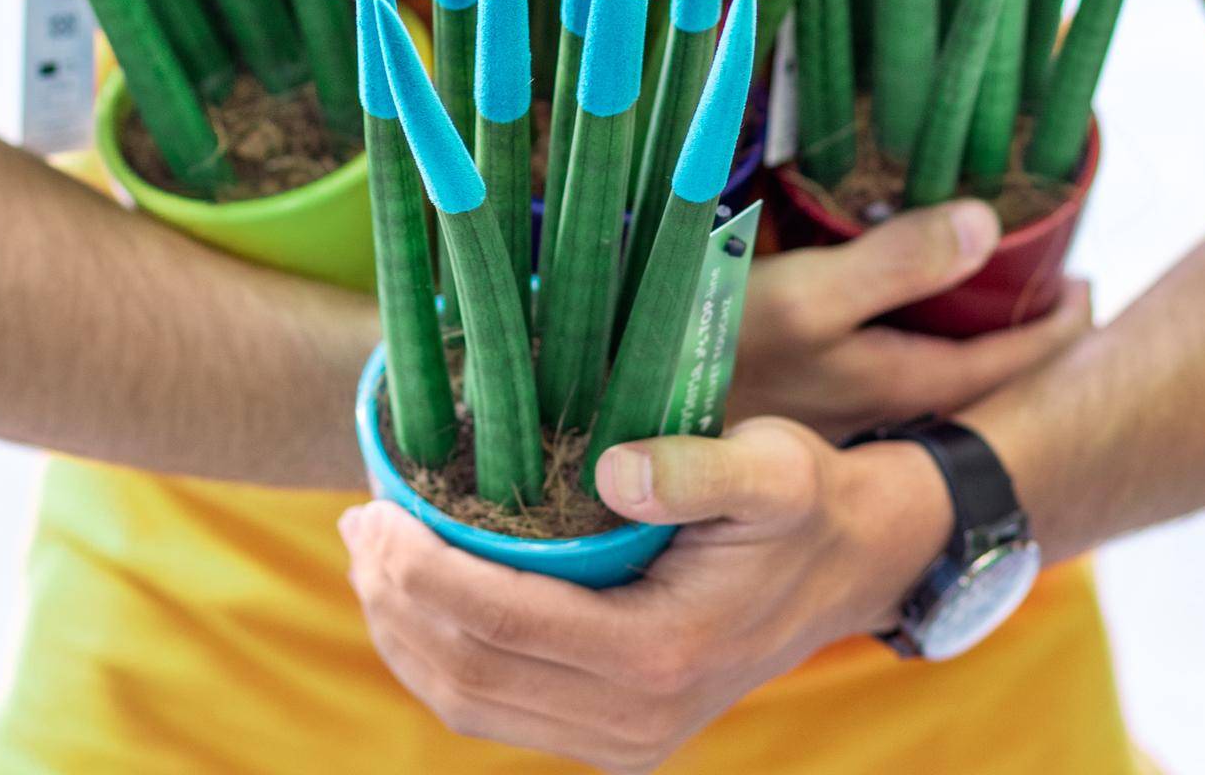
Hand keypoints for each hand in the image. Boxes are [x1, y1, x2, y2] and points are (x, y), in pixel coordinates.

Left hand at [341, 418, 953, 773]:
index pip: (498, 622)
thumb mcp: (772, 467)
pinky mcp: (613, 732)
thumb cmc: (801, 502)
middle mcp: (635, 719)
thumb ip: (697, 470)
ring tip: (370, 557)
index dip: (420, 569)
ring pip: (469, 704)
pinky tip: (419, 600)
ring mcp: (623, 738)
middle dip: (393, 599)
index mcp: (660, 654)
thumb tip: (610, 470)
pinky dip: (439, 659)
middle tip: (358, 522)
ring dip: (403, 634)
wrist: (846, 562)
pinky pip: (497, 711)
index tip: (376, 508)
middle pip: (467, 673)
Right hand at [734, 199, 1091, 436]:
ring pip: (935, 382)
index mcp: (896, 385)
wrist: (616, 402)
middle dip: (1025, 340)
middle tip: (1053, 292)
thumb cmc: (708, 348)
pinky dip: (917, 347)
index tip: (1090, 288)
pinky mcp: (800, 406)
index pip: (1010, 364)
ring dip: (971, 344)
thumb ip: (897, 262)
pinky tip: (896, 322)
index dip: (1059, 328)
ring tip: (985, 299)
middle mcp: (880, 414)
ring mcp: (840, 415)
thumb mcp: (806, 295)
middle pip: (982, 382)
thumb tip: (993, 226)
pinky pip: (889, 379)